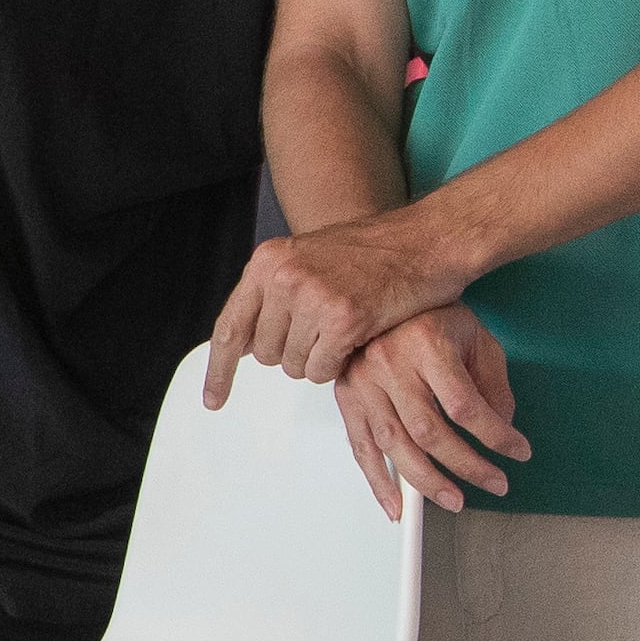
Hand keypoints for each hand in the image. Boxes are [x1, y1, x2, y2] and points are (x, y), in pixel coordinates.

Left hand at [208, 208, 465, 399]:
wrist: (426, 239)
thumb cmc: (372, 253)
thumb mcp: (307, 259)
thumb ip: (271, 295)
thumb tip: (242, 344)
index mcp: (268, 261)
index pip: (230, 327)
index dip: (219, 369)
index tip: (213, 400)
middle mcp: (284, 277)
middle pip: (265, 354)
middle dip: (292, 353)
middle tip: (323, 330)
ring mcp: (312, 298)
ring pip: (293, 366)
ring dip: (317, 359)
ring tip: (343, 327)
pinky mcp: (343, 320)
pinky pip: (321, 370)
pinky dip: (337, 364)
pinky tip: (355, 338)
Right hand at [329, 305, 524, 515]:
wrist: (380, 290)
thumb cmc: (431, 314)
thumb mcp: (476, 338)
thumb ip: (493, 385)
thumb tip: (500, 429)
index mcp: (427, 344)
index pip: (465, 406)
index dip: (496, 436)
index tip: (518, 451)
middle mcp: (390, 364)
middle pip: (430, 432)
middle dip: (467, 466)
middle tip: (495, 483)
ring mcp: (363, 383)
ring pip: (395, 445)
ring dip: (426, 481)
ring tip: (454, 500)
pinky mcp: (347, 397)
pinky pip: (361, 447)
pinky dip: (378, 481)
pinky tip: (396, 506)